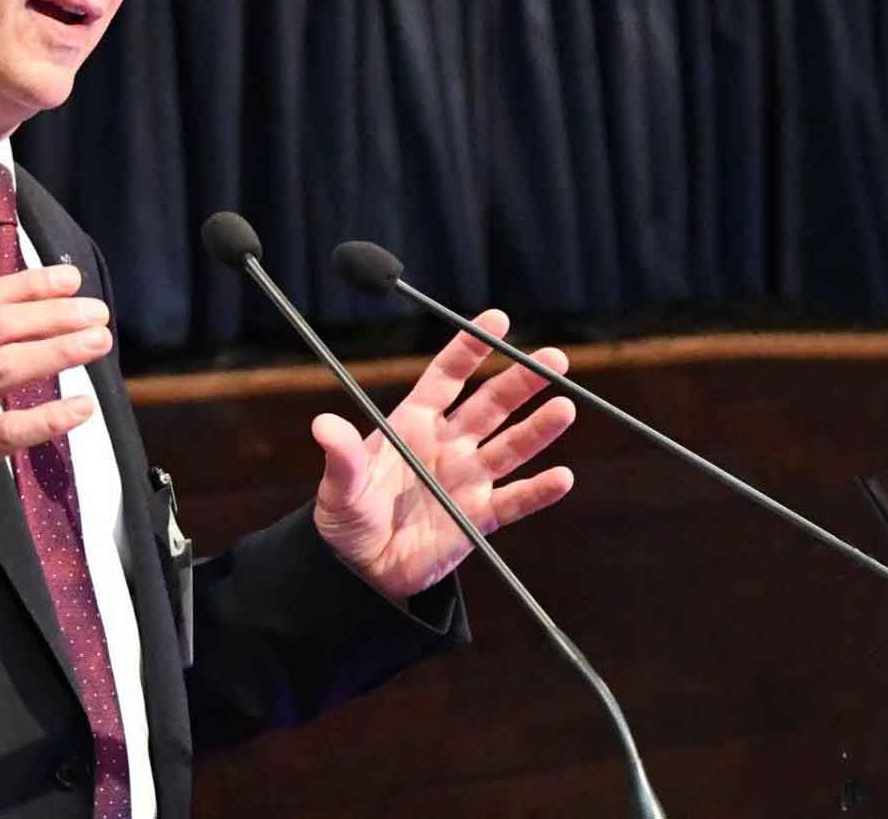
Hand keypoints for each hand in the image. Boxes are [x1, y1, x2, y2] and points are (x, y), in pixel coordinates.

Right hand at [0, 265, 108, 568]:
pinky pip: (4, 431)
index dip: (26, 285)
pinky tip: (81, 409)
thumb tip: (19, 342)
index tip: (69, 279)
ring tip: (97, 343)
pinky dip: (48, 417)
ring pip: (2, 367)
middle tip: (96, 313)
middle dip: (51, 313)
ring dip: (56, 350)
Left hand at [310, 310, 576, 601]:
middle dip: (521, 380)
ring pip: (510, 447)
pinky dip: (538, 491)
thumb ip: (341, 456)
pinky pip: (514, 501)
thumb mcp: (338, 486)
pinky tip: (562, 477)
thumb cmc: (346, 517)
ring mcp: (467, 479)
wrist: (360, 568)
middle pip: (490, 405)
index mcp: (413, 423)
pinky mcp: (479, 517)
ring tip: (566, 406)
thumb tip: (322, 424)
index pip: (447, 377)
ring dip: (538, 429)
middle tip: (555, 358)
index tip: (498, 320)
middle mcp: (447, 444)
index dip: (470, 348)